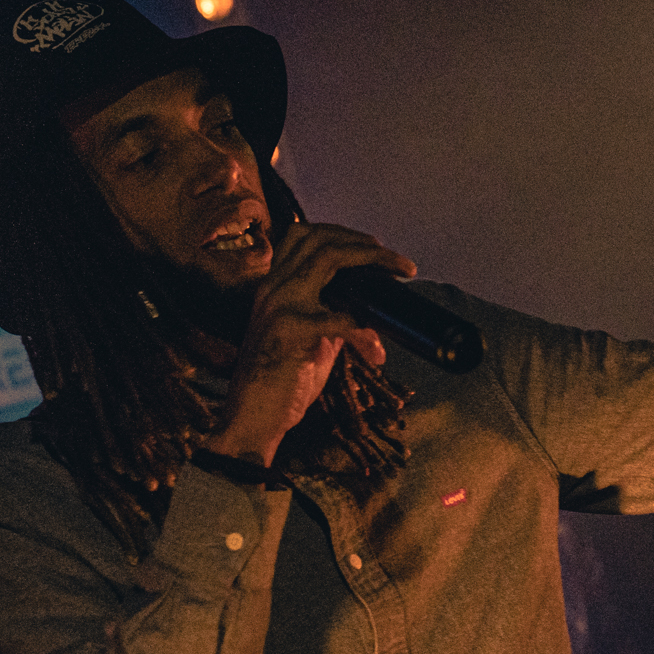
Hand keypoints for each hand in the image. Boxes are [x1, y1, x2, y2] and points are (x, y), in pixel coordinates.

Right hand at [202, 222, 411, 466]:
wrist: (254, 417)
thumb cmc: (282, 381)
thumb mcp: (311, 339)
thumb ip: (331, 315)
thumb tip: (366, 308)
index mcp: (274, 285)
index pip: (304, 236)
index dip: (344, 235)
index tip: (377, 248)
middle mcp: (273, 287)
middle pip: (319, 237)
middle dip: (365, 243)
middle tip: (398, 261)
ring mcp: (278, 304)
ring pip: (327, 257)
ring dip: (371, 261)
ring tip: (399, 272)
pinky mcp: (289, 329)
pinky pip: (340, 316)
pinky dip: (366, 332)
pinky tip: (376, 351)